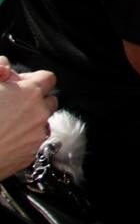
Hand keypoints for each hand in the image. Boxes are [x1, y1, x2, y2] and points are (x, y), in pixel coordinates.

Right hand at [0, 57, 56, 177]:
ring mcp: (37, 135)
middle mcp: (39, 113)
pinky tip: (7, 138)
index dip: (33, 79)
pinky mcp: (32, 154)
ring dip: (31, 120)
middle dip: (35, 100)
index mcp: (30, 92)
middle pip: (48, 100)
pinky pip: (36, 141)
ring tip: (8, 122)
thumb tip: (6, 69)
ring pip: (43, 122)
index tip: (19, 85)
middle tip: (13, 104)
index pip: (47, 78)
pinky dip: (26, 138)